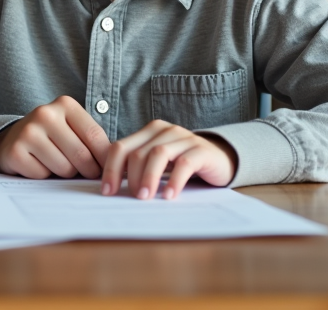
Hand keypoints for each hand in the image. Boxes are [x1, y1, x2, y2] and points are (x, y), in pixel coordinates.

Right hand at [0, 96, 109, 178]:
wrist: (12, 139)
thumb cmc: (52, 137)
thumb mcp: (73, 129)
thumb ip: (93, 142)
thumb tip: (122, 167)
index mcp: (65, 104)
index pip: (95, 136)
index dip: (105, 158)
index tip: (107, 169)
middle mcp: (45, 114)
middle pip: (82, 155)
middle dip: (87, 170)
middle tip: (83, 172)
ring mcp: (28, 132)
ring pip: (64, 168)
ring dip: (64, 174)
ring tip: (55, 163)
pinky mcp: (15, 151)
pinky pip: (43, 176)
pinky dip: (44, 176)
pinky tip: (38, 164)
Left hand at [100, 120, 237, 199]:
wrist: (220, 160)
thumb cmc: (182, 164)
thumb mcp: (158, 162)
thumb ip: (137, 167)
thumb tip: (110, 187)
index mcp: (149, 131)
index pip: (120, 147)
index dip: (110, 169)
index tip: (107, 191)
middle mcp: (164, 130)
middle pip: (138, 152)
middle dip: (131, 177)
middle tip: (132, 197)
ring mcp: (184, 138)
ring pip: (158, 154)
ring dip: (149, 177)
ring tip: (145, 197)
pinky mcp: (202, 150)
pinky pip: (185, 163)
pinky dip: (174, 180)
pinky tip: (168, 195)